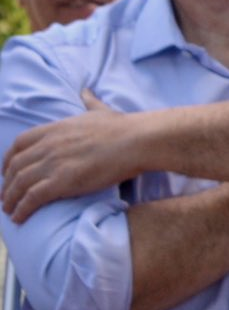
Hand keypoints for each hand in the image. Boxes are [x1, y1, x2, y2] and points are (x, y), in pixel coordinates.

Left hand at [2, 88, 147, 221]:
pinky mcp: (61, 182)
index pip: (18, 144)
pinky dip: (21, 209)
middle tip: (6, 196)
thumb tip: (86, 91)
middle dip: (6, 183)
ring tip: (9, 210)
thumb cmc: (122, 127)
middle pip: (15, 167)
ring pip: (19, 184)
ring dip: (10, 199)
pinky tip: (19, 217)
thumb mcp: (100, 110)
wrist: (136, 141)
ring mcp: (53, 164)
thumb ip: (89, 102)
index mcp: (54, 129)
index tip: (7, 171)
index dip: (7, 160)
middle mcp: (48, 146)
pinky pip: (32, 198)